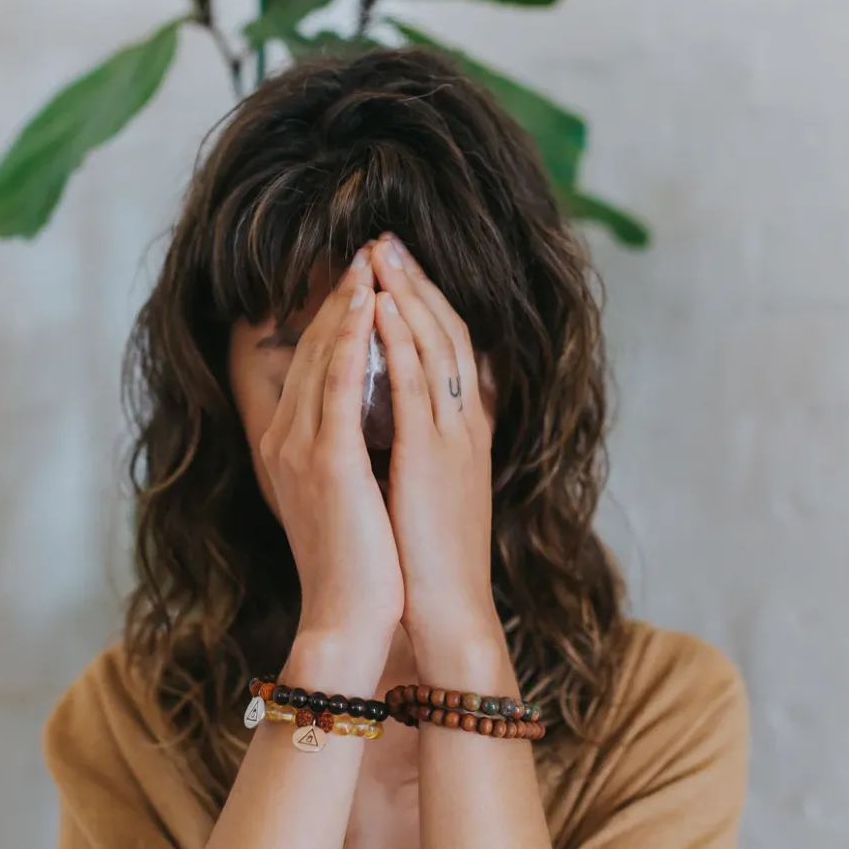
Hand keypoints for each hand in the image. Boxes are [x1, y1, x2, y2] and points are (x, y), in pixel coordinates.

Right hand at [260, 246, 404, 657]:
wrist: (348, 616)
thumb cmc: (357, 558)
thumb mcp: (340, 491)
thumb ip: (340, 446)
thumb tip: (367, 409)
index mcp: (288, 443)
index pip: (311, 363)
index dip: (333, 316)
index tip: (358, 276)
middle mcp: (284, 437)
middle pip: (313, 349)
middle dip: (340, 295)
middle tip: (366, 249)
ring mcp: (301, 447)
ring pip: (323, 358)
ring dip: (347, 303)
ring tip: (370, 258)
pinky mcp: (327, 461)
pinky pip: (339, 387)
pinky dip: (352, 342)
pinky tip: (367, 305)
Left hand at [370, 233, 502, 669]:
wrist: (446, 609)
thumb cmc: (431, 556)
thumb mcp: (433, 487)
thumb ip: (423, 443)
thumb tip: (396, 413)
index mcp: (467, 430)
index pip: (454, 347)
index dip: (430, 301)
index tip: (401, 267)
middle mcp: (467, 423)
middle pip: (448, 332)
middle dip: (417, 282)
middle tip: (387, 239)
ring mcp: (455, 436)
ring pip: (436, 346)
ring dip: (408, 293)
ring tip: (381, 252)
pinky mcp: (433, 456)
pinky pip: (417, 383)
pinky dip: (401, 339)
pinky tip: (382, 305)